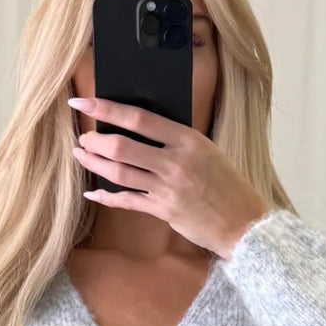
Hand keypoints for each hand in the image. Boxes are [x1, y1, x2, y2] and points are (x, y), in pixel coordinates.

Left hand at [68, 96, 270, 258]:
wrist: (242, 222)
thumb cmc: (227, 184)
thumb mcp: (207, 152)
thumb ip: (176, 141)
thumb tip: (140, 129)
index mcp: (188, 140)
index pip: (139, 119)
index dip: (107, 109)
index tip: (84, 102)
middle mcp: (175, 162)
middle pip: (122, 147)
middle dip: (95, 141)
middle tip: (83, 138)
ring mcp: (167, 188)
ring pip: (119, 174)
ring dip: (95, 164)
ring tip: (82, 156)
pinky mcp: (163, 210)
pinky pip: (127, 201)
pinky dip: (106, 197)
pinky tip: (92, 193)